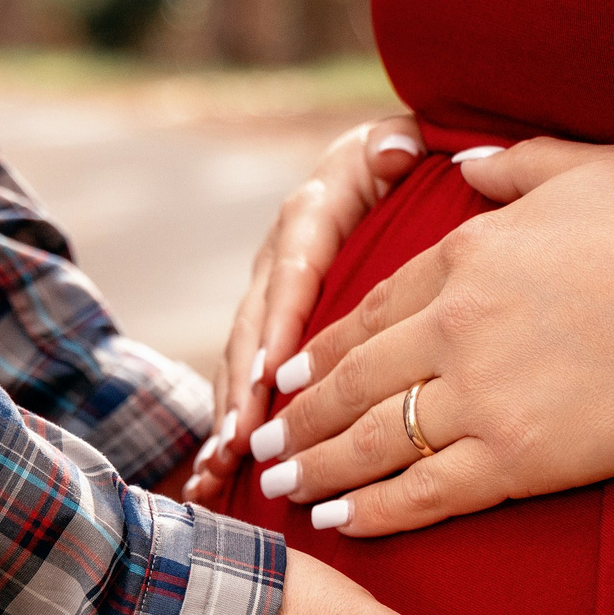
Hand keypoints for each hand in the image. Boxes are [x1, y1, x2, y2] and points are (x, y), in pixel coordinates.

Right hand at [181, 115, 426, 502]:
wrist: (383, 165)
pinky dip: (231, 424)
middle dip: (244, 386)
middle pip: (253, 327)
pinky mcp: (271, 330)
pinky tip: (214, 473)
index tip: (273, 372)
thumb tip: (395, 151)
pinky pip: (245, 379)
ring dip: (231, 412)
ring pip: (242, 361)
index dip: (280, 322)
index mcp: (310, 216)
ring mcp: (268, 298)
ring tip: (225, 462)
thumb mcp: (398, 141)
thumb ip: (396, 145)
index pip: (293, 271)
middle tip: (242, 437)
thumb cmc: (399, 159)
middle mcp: (277, 260)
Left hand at [242, 137, 613, 536]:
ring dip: (317, 466)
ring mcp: (482, 395)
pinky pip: (423, 491)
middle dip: (300, 414)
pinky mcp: (519, 458)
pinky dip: (373, 510)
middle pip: (353, 378)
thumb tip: (465, 156)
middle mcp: (457, 324)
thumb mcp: (592, 165)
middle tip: (264, 438)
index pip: (374, 307)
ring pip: (372, 439)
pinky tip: (339, 523)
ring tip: (281, 485)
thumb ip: (518, 163)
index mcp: (470, 253)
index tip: (290, 369)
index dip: (325, 344)